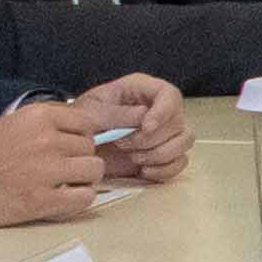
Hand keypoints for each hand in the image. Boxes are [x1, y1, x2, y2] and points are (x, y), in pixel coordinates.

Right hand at [0, 93, 192, 223]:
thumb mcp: (16, 124)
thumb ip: (51, 123)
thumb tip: (94, 126)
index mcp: (39, 116)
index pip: (88, 123)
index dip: (81, 137)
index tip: (69, 148)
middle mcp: (46, 140)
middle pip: (91, 148)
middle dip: (79, 159)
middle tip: (58, 170)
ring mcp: (47, 170)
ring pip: (95, 171)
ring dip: (83, 179)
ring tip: (62, 184)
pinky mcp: (43, 200)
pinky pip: (86, 197)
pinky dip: (78, 200)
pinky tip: (60, 199)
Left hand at [75, 72, 198, 184]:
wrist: (78, 150)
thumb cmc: (83, 123)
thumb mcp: (91, 112)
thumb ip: (117, 113)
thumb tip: (143, 116)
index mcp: (143, 90)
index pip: (169, 95)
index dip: (163, 112)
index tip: (146, 128)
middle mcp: (159, 109)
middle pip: (177, 122)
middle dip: (149, 139)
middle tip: (122, 144)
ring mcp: (165, 133)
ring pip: (184, 142)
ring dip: (158, 155)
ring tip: (133, 158)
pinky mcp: (165, 154)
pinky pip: (180, 162)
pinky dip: (163, 170)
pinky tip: (143, 170)